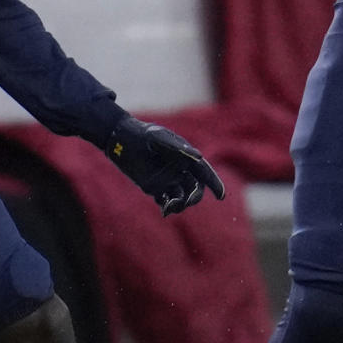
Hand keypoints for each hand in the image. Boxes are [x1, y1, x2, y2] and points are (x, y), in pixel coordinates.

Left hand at [106, 114, 225, 215]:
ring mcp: (168, 179)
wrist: (122, 140)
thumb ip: (178, 147)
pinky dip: (168, 207)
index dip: (214, 183)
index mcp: (185, 156)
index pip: (204, 171)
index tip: (221, 196)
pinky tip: (163, 207)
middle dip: (195, 197)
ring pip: (182, 197)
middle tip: (187, 201)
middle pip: (195, 188)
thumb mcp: (159, 137)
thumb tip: (199, 156)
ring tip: (169, 207)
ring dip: (181, 205)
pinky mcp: (155, 188)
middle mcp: (180, 169)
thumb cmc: (142, 134)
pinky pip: (167, 201)